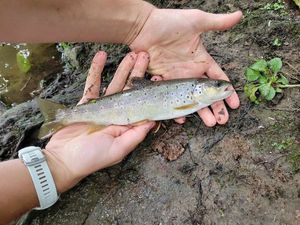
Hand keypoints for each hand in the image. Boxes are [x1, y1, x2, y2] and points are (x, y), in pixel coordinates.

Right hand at [44, 51, 154, 192]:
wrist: (63, 159)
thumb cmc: (92, 158)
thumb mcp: (119, 149)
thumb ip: (135, 135)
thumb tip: (152, 121)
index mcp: (127, 125)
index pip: (142, 105)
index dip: (149, 91)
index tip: (157, 77)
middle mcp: (117, 115)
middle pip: (130, 90)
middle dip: (138, 73)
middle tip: (145, 56)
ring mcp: (102, 108)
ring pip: (114, 84)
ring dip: (121, 69)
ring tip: (130, 54)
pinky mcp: (86, 104)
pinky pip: (92, 84)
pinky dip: (96, 70)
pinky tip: (101, 56)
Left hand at [130, 9, 242, 125]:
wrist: (144, 28)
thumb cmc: (170, 23)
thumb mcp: (196, 21)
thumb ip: (217, 22)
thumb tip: (239, 15)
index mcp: (201, 61)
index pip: (218, 79)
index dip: (227, 91)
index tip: (235, 104)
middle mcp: (190, 73)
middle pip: (207, 94)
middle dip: (216, 108)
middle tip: (223, 120)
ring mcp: (176, 79)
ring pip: (191, 100)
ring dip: (200, 113)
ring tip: (210, 123)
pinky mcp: (162, 83)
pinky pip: (170, 100)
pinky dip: (176, 110)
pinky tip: (182, 119)